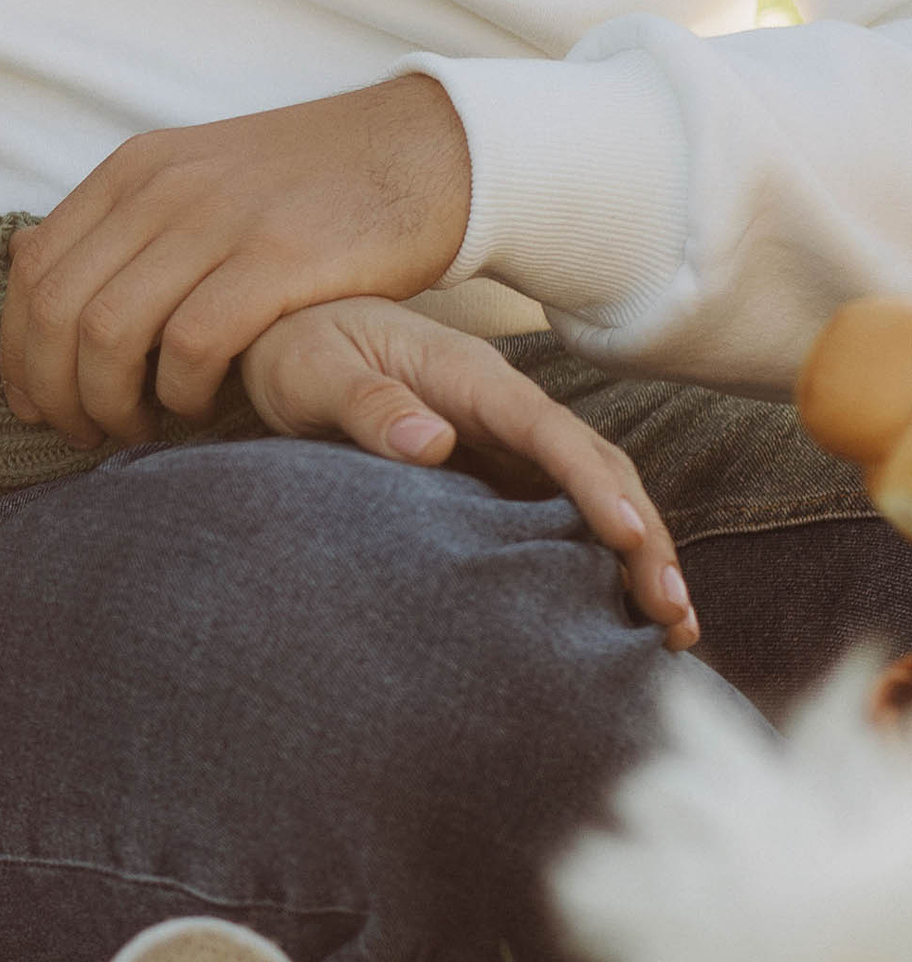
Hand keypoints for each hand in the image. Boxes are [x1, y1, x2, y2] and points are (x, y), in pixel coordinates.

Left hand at [2, 78, 473, 448]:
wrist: (423, 149)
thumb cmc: (307, 185)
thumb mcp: (196, 176)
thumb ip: (118, 222)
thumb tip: (22, 259)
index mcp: (134, 170)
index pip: (33, 269)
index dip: (19, 350)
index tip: (34, 404)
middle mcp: (163, 188)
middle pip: (58, 309)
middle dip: (55, 389)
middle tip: (83, 433)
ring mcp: (219, 220)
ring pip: (111, 332)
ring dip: (112, 401)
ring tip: (139, 428)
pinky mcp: (279, 258)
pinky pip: (194, 343)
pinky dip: (183, 391)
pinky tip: (202, 406)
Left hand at [240, 296, 698, 649]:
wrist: (286, 334)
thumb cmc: (300, 349)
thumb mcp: (317, 371)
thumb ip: (370, 405)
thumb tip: (433, 443)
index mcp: (470, 376)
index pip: (548, 430)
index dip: (592, 483)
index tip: (628, 537)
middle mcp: (504, 407)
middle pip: (595, 467)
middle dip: (643, 534)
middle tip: (674, 611)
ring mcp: (505, 440)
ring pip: (592, 493)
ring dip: (637, 552)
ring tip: (674, 627)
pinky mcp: (493, 472)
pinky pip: (559, 513)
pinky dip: (597, 558)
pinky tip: (618, 612)